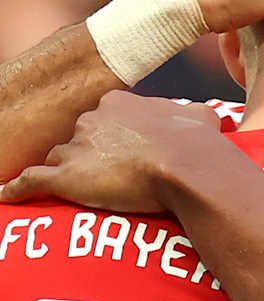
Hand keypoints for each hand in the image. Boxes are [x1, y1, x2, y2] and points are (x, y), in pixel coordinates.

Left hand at [0, 91, 224, 212]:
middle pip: (76, 139)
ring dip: (67, 173)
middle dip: (88, 155)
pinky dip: (16, 190)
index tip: (122, 152)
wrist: (187, 165)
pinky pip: (30, 183)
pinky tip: (5, 196)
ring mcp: (75, 149)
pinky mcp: (65, 177)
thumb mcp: (201, 117)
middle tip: (107, 174)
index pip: (102, 119)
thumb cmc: (198, 143)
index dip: (111, 137)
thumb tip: (206, 117)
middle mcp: (90, 121)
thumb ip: (195, 115)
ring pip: (58, 160)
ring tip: (78, 191)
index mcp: (117, 104)